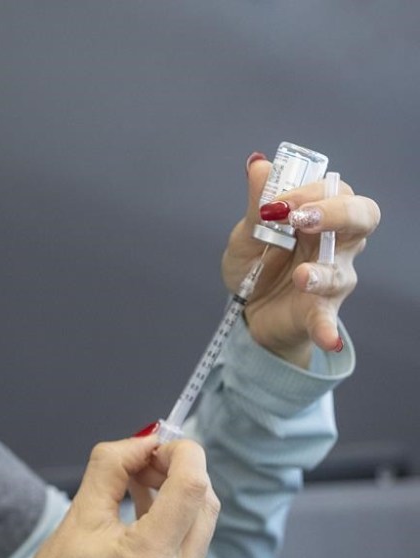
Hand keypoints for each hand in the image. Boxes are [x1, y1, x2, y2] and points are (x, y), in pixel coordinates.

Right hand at [22, 436, 219, 557]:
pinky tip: (144, 503)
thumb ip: (111, 468)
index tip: (155, 442)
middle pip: (204, 502)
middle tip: (143, 459)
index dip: (180, 453)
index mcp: (149, 557)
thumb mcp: (78, 515)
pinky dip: (174, 516)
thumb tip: (140, 441)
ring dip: (178, 491)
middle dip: (179, 469)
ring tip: (138, 478)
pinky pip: (190, 543)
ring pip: (202, 521)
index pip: (191, 486)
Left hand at [222, 154, 380, 366]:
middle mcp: (336, 245)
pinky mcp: (318, 314)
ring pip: (342, 271)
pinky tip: (330, 340)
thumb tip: (259, 164)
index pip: (334, 191)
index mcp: (322, 217)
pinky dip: (329, 330)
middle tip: (302, 219)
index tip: (274, 202)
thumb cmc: (258, 263)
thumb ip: (256, 202)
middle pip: (361, 218)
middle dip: (335, 213)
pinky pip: (328, 322)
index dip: (308, 191)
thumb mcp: (249, 232)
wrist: (249, 308)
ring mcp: (332, 281)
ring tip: (300, 275)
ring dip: (321, 272)